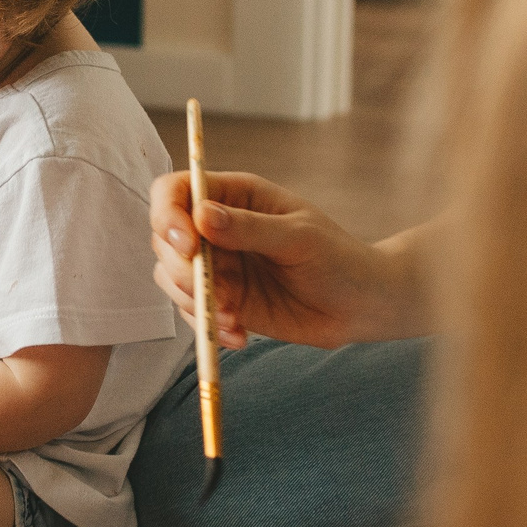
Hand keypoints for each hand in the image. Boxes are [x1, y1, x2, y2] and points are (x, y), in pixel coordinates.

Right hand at [150, 171, 429, 349]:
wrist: (361, 306)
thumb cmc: (338, 258)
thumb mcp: (298, 237)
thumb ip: (249, 228)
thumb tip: (201, 217)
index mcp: (235, 196)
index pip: (177, 191)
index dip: (167, 213)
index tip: (185, 244)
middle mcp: (218, 228)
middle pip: (164, 238)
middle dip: (181, 269)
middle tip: (214, 292)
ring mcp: (218, 266)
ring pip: (171, 277)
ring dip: (193, 300)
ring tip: (232, 317)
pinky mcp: (223, 301)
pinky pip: (194, 312)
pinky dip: (208, 327)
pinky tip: (239, 335)